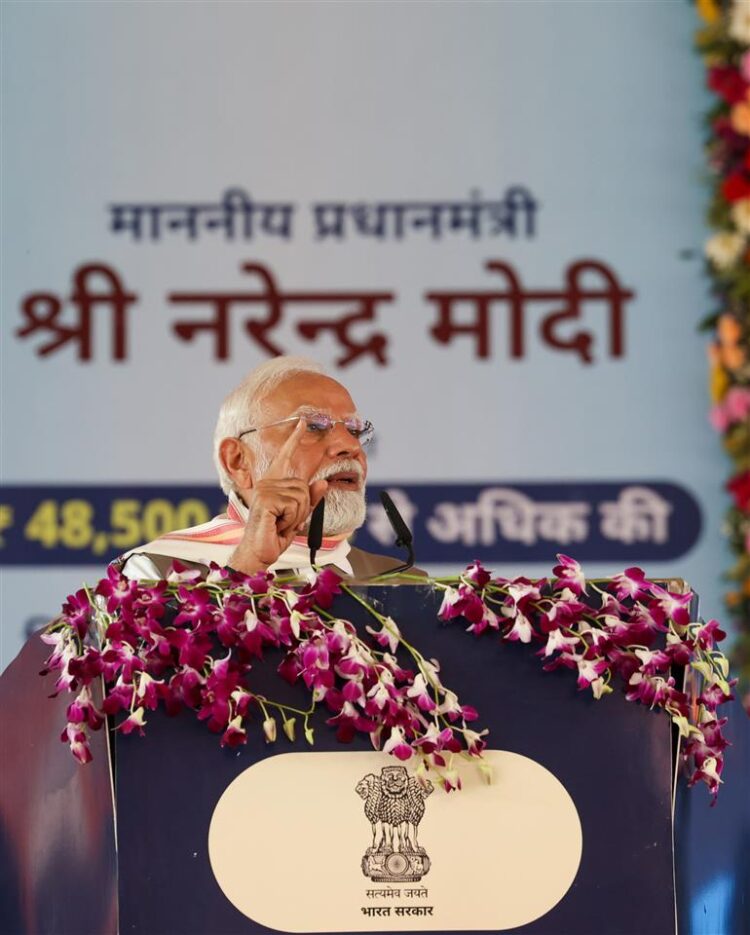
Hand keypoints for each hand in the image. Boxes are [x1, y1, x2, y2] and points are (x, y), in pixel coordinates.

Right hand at [228, 419, 327, 572]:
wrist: (259, 552)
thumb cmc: (275, 534)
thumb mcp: (298, 516)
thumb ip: (310, 500)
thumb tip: (321, 482)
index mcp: (273, 483)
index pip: (286, 456)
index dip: (294, 438)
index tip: (302, 421)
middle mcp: (267, 482)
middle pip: (305, 487)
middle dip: (303, 509)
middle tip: (285, 521)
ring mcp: (265, 490)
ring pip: (302, 497)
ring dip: (297, 516)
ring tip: (280, 523)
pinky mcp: (266, 500)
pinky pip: (296, 506)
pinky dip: (291, 520)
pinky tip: (277, 525)